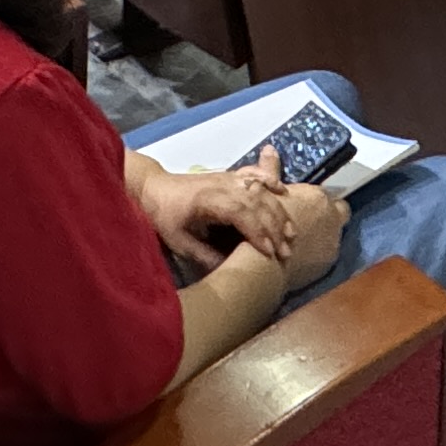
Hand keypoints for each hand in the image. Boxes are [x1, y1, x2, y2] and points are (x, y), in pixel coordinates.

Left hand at [138, 155, 300, 275]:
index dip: (257, 232)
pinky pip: (254, 175)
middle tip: (286, 252)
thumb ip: (205, 256)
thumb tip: (232, 270)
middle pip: (256, 202)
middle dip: (274, 228)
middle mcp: (222, 184)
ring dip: (278, 211)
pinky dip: (271, 181)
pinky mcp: (229, 175)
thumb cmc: (164, 217)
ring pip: (260, 190)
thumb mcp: (179, 243)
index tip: (268, 253)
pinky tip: (284, 193)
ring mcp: (227, 177)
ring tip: (291, 233)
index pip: (240, 212)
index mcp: (208, 199)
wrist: (154, 189)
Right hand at [262, 174, 348, 288]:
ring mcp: (333, 243)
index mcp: (318, 198)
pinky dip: (316, 254)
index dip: (318, 201)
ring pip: (334, 236)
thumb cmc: (262, 221)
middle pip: (341, 214)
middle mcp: (332, 219)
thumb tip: (269, 148)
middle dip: (330, 216)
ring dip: (322, 236)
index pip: (330, 195)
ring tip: (301, 243)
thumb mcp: (263, 191)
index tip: (305, 206)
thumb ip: (271, 170)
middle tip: (309, 222)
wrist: (263, 261)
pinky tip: (299, 258)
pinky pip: (325, 255)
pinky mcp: (327, 265)